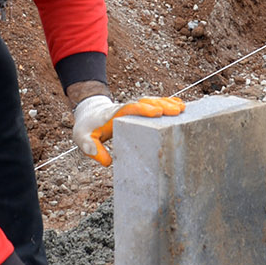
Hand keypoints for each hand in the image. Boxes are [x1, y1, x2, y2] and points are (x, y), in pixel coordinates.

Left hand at [72, 94, 186, 166]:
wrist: (89, 113)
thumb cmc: (87, 127)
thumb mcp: (83, 139)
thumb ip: (92, 149)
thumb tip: (107, 163)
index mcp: (114, 114)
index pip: (130, 109)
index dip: (143, 110)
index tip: (157, 112)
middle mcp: (126, 108)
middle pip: (145, 103)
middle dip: (161, 105)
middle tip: (177, 111)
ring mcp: (134, 108)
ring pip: (152, 101)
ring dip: (167, 103)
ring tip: (182, 108)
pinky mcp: (139, 110)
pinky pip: (154, 104)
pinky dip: (167, 103)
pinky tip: (180, 105)